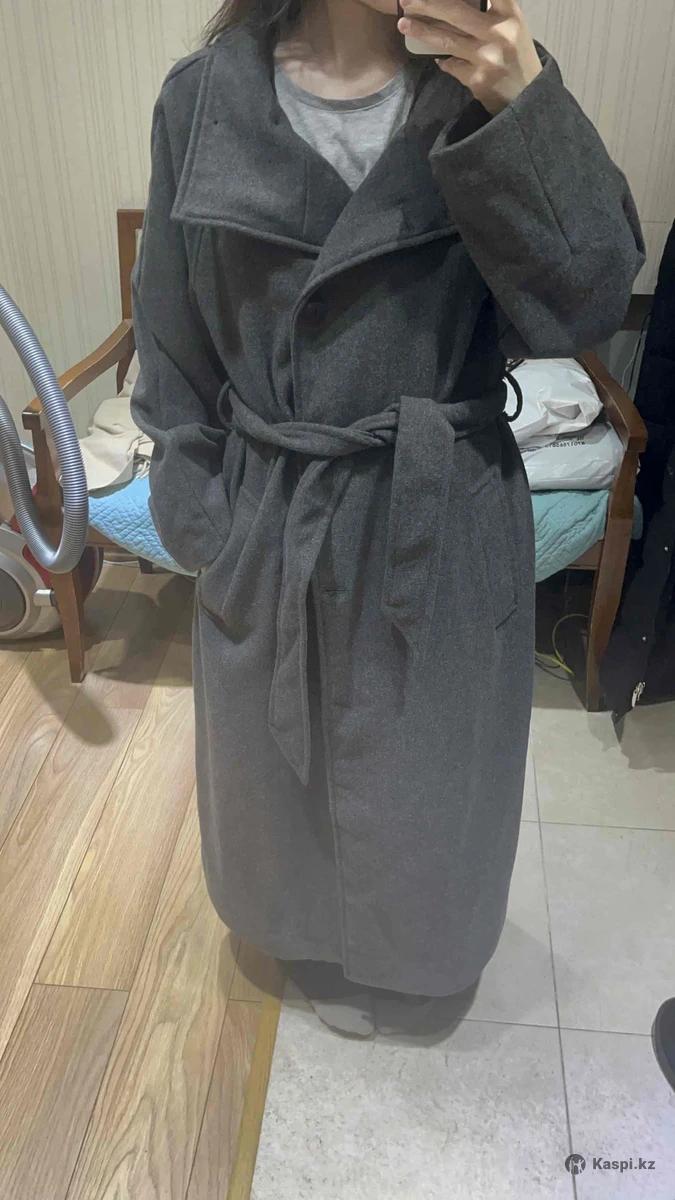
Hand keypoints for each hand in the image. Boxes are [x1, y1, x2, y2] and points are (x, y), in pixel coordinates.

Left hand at [397, 0, 542, 114]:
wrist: (527, 96)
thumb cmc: (515, 55)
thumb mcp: (512, 26)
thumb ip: (490, 11)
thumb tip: (444, 6)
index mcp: (510, 14)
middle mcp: (499, 32)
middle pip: (455, 11)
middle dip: (427, 5)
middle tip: (406, 1)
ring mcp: (487, 57)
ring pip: (446, 39)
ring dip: (421, 31)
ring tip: (404, 24)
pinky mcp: (477, 79)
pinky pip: (451, 64)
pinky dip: (443, 60)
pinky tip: (440, 58)